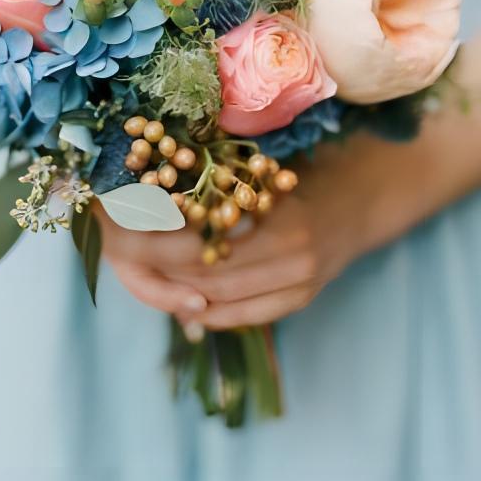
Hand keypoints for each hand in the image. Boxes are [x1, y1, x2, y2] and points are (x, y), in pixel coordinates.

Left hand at [97, 160, 358, 327]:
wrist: (362, 199)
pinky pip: (245, 316)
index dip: (159, 233)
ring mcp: (298, 283)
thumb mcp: (267, 164)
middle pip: (207, 270)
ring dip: (177, 290)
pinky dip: (209, 313)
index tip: (124, 221)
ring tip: (141, 273)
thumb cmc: (304, 169)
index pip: (202, 234)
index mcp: (280, 214)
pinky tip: (182, 304)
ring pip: (221, 296)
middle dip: (157, 263)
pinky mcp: (301, 300)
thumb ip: (226, 178)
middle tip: (118, 251)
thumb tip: (161, 184)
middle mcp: (291, 255)